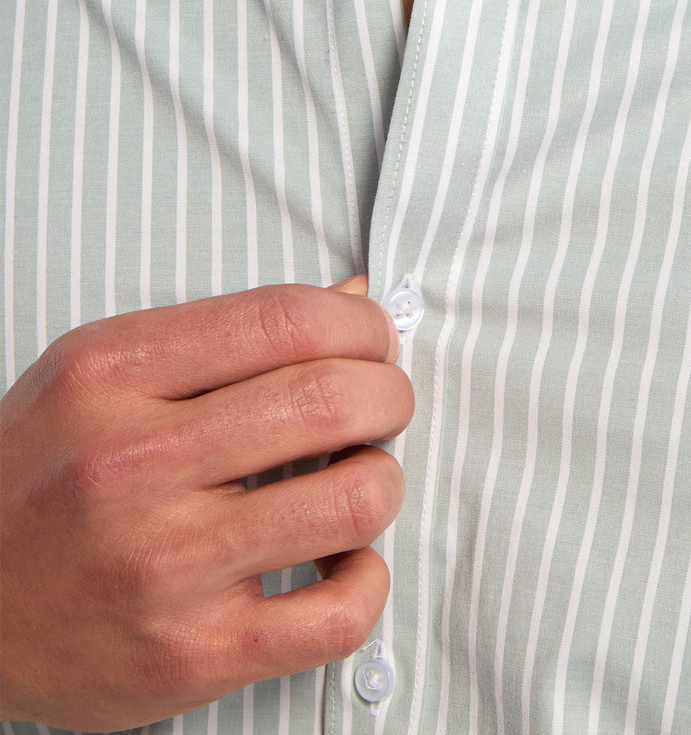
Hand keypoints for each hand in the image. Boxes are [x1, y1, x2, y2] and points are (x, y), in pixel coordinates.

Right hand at [0, 276, 412, 730]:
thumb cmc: (36, 483)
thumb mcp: (97, 375)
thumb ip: (221, 335)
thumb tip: (350, 303)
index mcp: (111, 378)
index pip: (285, 320)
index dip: (359, 323)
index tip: (372, 337)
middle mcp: (135, 466)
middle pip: (331, 400)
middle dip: (389, 394)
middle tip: (383, 403)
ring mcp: (166, 566)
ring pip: (354, 500)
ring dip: (381, 480)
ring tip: (355, 479)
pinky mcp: (193, 654)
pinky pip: (337, 615)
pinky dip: (366, 581)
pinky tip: (339, 562)